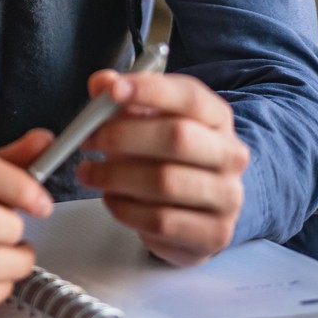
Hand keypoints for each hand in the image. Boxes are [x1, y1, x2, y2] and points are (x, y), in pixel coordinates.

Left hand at [77, 66, 249, 264]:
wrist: (197, 211)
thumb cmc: (166, 158)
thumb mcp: (146, 123)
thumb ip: (122, 102)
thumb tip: (101, 83)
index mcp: (216, 118)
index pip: (189, 96)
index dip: (149, 90)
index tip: (111, 91)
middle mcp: (230, 155)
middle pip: (177, 137)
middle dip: (123, 136)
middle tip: (87, 140)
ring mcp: (227, 196)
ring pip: (165, 182)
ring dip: (116, 176)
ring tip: (89, 173)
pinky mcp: (213, 234)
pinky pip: (161, 221)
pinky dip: (126, 209)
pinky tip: (112, 200)